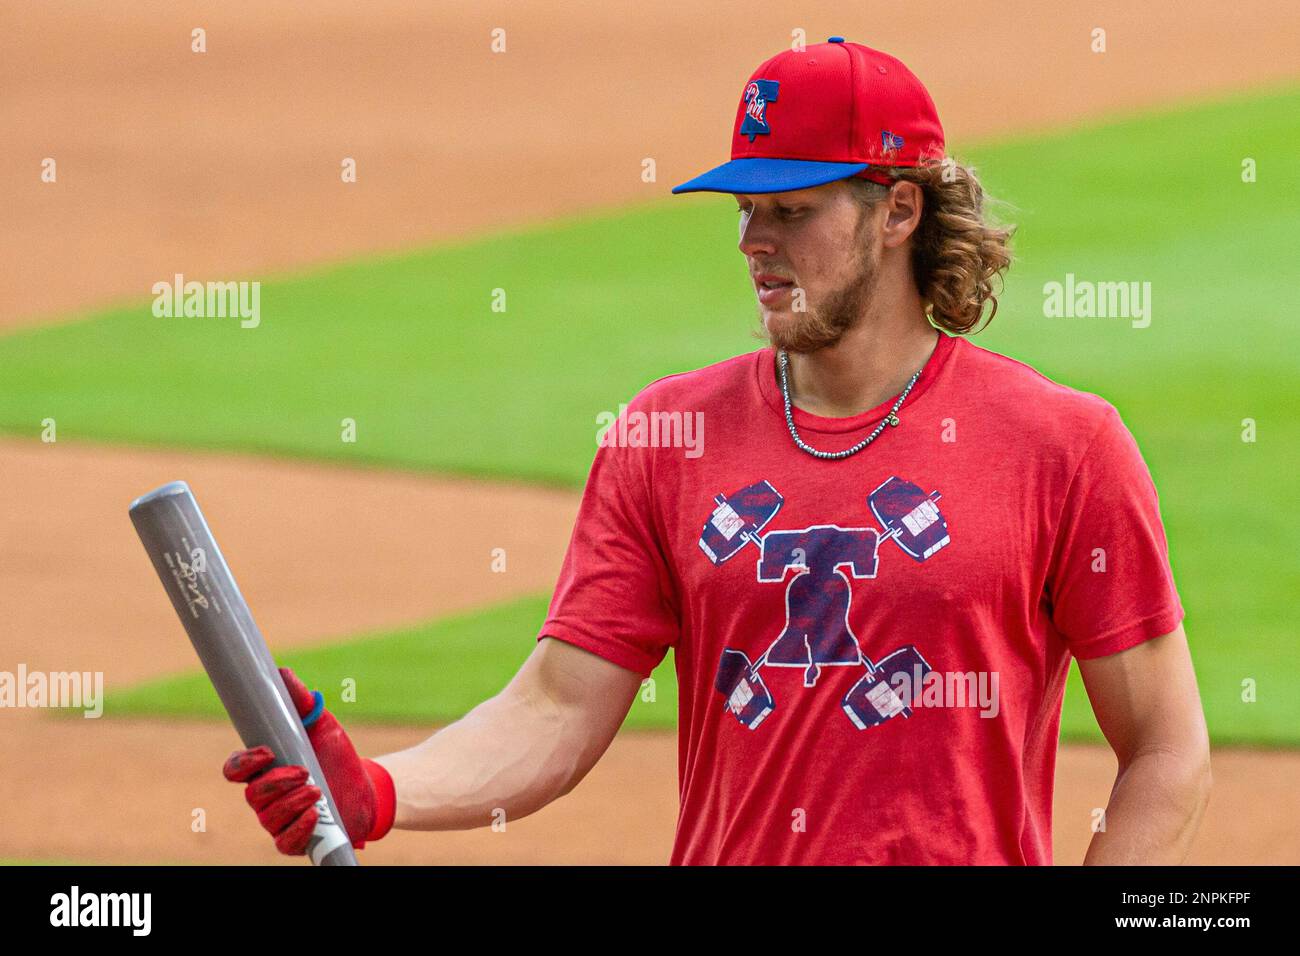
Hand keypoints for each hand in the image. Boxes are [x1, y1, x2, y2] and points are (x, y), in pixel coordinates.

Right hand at [222, 667, 395, 854]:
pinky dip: (298, 830)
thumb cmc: (334, 754)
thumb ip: (301, 701)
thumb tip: (282, 672)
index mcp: (263, 769)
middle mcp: (264, 797)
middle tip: (304, 771)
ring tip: (317, 790)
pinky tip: (314, 815)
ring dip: (291, 803)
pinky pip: (285, 843)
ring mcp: (279, 820)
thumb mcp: (321, 724)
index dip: (243, 763)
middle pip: (252, 795)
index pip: (235, 770)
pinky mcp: (297, 840)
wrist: (366, 784)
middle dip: (275, 783)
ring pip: (268, 818)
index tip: (267, 751)